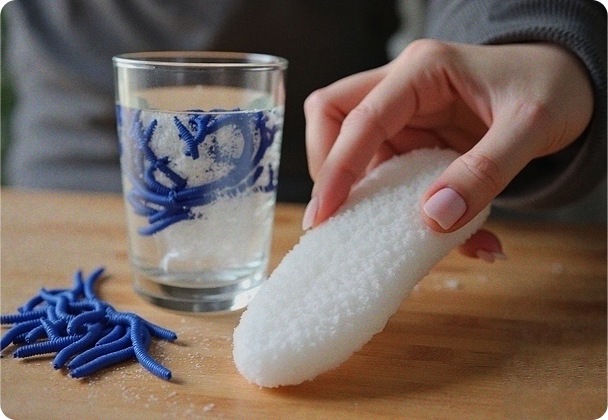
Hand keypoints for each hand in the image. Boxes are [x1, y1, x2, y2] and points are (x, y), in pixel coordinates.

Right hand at [303, 40, 593, 258]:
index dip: (337, 166)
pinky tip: (439, 232)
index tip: (324, 214)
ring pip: (353, 150)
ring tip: (389, 234)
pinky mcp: (413, 140)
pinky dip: (399, 208)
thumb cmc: (552, 88)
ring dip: (365, 195)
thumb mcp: (530, 127)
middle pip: (331, 116)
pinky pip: (388, 174)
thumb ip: (484, 173)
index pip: (360, 116)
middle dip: (328, 166)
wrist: (569, 85)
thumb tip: (434, 218)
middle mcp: (402, 88)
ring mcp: (404, 115)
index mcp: (423, 71)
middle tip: (340, 212)